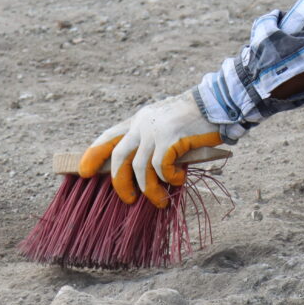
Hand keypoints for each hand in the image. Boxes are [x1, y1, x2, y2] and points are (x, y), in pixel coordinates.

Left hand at [79, 91, 221, 208]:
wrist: (219, 104)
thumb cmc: (197, 120)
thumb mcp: (168, 128)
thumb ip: (153, 143)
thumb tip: (143, 175)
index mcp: (140, 120)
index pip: (109, 136)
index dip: (94, 154)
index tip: (84, 171)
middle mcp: (143, 123)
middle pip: (119, 157)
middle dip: (120, 183)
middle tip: (128, 199)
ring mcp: (156, 130)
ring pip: (140, 168)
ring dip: (149, 189)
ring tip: (160, 200)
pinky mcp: (170, 138)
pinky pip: (161, 167)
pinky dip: (168, 178)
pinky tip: (178, 179)